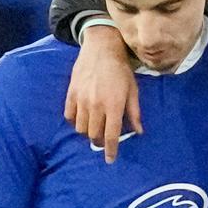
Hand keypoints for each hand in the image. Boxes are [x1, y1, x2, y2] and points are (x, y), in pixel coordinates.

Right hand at [64, 25, 140, 162]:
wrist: (101, 48)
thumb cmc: (121, 70)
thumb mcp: (133, 90)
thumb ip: (134, 112)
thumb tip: (138, 132)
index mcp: (114, 106)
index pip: (111, 136)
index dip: (110, 150)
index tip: (110, 159)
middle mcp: (96, 106)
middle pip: (94, 135)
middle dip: (99, 141)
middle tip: (104, 138)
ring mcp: (81, 100)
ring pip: (80, 128)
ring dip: (87, 132)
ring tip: (93, 126)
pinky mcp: (71, 94)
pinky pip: (69, 116)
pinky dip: (74, 121)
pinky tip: (82, 117)